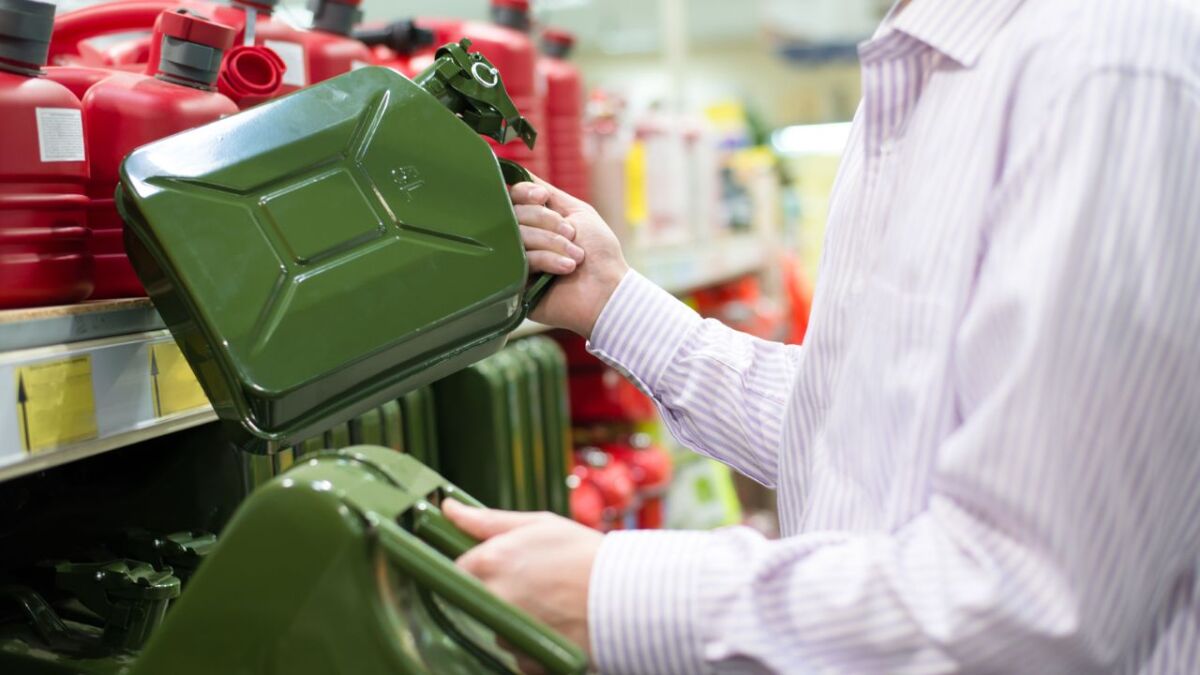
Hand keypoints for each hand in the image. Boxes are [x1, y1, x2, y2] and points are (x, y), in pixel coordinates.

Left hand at [443, 499, 601, 669]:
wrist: (628, 596)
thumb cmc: (585, 554)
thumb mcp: (539, 524)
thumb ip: (487, 520)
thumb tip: (448, 508)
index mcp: (490, 562)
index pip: (458, 568)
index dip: (479, 566)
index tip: (500, 565)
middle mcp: (492, 599)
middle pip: (475, 599)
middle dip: (497, 591)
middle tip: (532, 582)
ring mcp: (508, 632)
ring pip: (498, 626)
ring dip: (516, 616)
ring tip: (553, 603)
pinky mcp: (526, 659)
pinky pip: (518, 650)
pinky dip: (533, 639)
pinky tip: (557, 623)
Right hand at [511, 178, 628, 336]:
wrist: (607, 290)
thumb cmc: (599, 253)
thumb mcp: (578, 213)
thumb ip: (551, 193)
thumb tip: (524, 174)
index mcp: (535, 222)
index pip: (513, 199)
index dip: (525, 194)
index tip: (542, 198)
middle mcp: (522, 239)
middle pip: (514, 214)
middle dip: (546, 220)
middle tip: (571, 234)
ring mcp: (516, 261)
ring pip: (517, 236)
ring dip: (552, 242)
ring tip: (576, 256)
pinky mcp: (514, 284)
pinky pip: (520, 260)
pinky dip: (548, 260)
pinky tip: (567, 268)